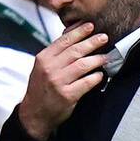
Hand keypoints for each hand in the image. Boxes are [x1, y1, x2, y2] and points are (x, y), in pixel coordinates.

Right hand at [18, 22, 107, 140]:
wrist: (34, 114)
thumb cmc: (40, 89)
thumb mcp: (41, 67)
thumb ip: (55, 53)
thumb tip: (72, 35)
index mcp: (44, 58)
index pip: (64, 40)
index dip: (79, 32)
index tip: (90, 26)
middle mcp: (50, 68)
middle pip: (76, 51)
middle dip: (92, 42)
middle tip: (104, 37)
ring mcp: (59, 82)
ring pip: (83, 65)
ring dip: (97, 59)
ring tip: (105, 56)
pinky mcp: (67, 96)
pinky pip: (86, 82)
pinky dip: (96, 77)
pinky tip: (100, 74)